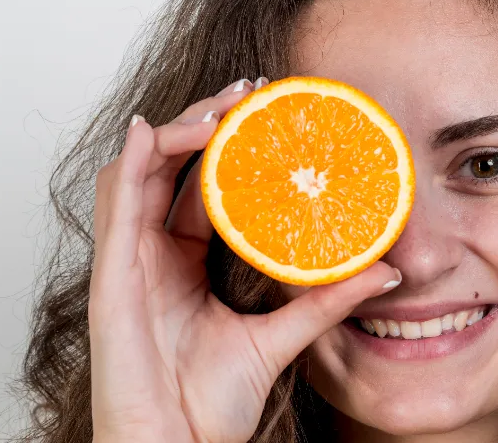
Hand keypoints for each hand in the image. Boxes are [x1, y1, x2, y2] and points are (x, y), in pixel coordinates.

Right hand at [88, 78, 400, 442]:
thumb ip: (324, 300)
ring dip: (177, 130)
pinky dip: (131, 159)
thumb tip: (386, 271)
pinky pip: (115, 203)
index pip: (202, 187)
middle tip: (251, 94)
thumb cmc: (209, 402)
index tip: (270, 115)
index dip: (230, 147)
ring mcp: (129, 260)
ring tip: (223, 107)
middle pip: (171, 166)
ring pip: (141, 171)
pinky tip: (153, 128)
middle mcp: (153, 253)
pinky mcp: (112, 275)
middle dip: (207, 123)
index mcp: (184, 262)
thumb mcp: (280, 336)